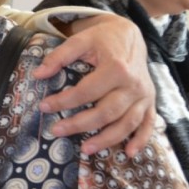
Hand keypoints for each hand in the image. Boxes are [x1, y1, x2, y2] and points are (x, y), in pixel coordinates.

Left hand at [33, 14, 154, 156]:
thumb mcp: (80, 40)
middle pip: (106, 112)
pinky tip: (129, 154)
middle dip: (80, 124)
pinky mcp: (150, 102)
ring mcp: (144, 95)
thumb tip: (38, 75)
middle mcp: (133, 84)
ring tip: (85, 149)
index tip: (43, 107)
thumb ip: (59, 56)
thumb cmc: (102, 39)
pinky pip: (149, 124)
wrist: (129, 34)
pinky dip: (141, 140)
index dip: (63, 101)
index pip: (86, 91)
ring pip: (126, 123)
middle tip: (56, 131)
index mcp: (116, 68)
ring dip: (107, 140)